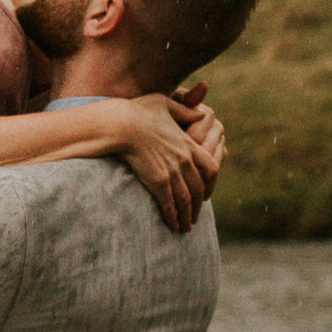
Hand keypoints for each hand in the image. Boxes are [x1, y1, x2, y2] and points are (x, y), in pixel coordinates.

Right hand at [107, 93, 220, 231]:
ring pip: (186, 200)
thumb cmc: (138, 111)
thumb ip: (185, 110)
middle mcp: (184, 160)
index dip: (211, 183)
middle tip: (193, 218)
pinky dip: (172, 216)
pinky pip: (169, 204)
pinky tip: (172, 224)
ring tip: (185, 227)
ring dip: (186, 216)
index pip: (211, 168)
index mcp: (188, 144)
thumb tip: (201, 114)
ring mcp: (172, 171)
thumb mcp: (166, 103)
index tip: (206, 194)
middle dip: (197, 207)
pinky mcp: (157, 181)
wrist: (120, 124)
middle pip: (199, 189)